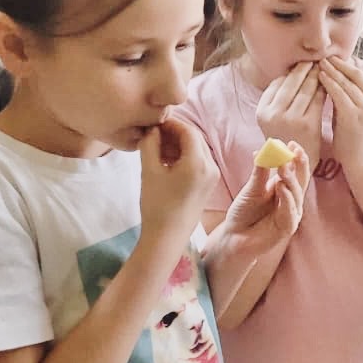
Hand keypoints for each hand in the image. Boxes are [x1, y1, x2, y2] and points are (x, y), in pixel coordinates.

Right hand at [139, 112, 218, 243]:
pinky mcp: (208, 185)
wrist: (167, 237)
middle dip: (174, 133)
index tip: (154, 124)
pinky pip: (198, 162)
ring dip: (178, 144)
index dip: (170, 124)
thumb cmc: (157, 205)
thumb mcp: (149, 171)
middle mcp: (211, 167)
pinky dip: (183, 156)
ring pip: (196, 149)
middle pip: (194, 139)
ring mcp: (212, 177)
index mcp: (199, 163)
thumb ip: (150, 144)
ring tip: (156, 148)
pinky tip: (165, 161)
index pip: (188, 131)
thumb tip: (152, 129)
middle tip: (154, 134)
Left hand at [224, 145, 309, 256]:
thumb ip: (259, 172)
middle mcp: (291, 200)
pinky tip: (281, 188)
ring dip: (290, 180)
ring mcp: (291, 214)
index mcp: (284, 187)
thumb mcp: (251, 188)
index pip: (296, 170)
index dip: (297, 157)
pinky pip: (290, 213)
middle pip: (301, 180)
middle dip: (298, 166)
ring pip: (296, 195)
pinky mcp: (287, 228)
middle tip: (291, 153)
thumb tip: (261, 150)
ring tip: (282, 169)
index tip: (293, 144)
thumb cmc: (244, 212)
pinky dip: (287, 200)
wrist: (234, 236)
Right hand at [256, 62, 325, 167]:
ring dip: (316, 76)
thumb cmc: (286, 137)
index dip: (292, 71)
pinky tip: (330, 84)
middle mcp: (273, 114)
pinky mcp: (307, 124)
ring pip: (306, 89)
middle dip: (305, 69)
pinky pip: (317, 100)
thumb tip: (292, 70)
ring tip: (324, 68)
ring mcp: (290, 119)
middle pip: (292, 82)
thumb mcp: (273, 118)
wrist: (294, 166)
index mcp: (262, 110)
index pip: (278, 82)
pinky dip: (324, 89)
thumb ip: (278, 97)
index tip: (303, 63)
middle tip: (316, 59)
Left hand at [318, 57, 362, 172]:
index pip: (359, 73)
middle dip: (336, 65)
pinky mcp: (353, 115)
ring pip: (345, 82)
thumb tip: (336, 72)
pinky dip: (328, 83)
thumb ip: (350, 93)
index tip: (330, 57)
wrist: (360, 158)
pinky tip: (319, 77)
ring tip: (317, 64)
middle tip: (321, 57)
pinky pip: (338, 93)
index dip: (344, 64)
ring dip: (330, 71)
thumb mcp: (356, 109)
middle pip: (353, 74)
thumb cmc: (353, 133)